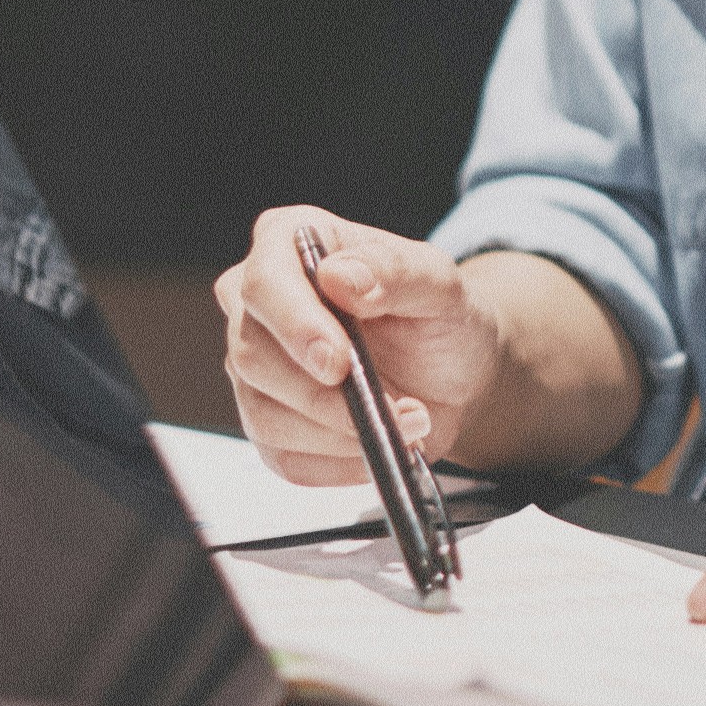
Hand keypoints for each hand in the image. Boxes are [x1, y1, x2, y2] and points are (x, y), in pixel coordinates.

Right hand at [216, 208, 484, 479]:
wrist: (453, 374)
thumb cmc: (440, 315)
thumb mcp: (439, 282)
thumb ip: (394, 271)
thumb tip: (337, 277)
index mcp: (289, 243)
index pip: (264, 282)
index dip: (295, 325)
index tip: (337, 361)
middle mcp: (258, 304)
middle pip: (253, 356)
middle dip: (325, 396)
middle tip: (395, 406)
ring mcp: (255, 368)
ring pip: (265, 415)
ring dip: (343, 433)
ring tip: (410, 421)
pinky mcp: (268, 424)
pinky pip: (285, 459)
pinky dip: (342, 462)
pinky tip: (382, 443)